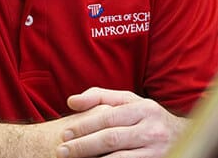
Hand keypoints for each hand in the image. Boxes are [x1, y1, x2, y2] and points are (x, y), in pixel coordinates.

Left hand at [55, 87, 188, 157]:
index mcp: (143, 109)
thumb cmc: (146, 116)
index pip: (107, 118)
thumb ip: (99, 97)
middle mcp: (151, 130)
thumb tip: (71, 101)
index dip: (84, 126)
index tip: (65, 133)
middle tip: (63, 151)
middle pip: (112, 139)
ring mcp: (157, 151)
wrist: (185, 136)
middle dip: (84, 146)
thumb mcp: (128, 101)